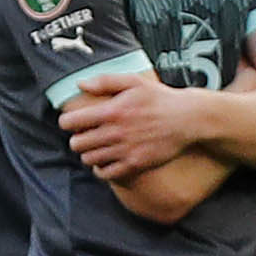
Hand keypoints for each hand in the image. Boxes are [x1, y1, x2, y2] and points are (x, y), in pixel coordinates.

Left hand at [57, 71, 212, 179]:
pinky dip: (101, 168)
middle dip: (77, 138)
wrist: (188, 118)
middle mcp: (116, 132)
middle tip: (85, 135)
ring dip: (88, 153)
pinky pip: (106, 173)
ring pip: (88, 159)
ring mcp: (126, 150)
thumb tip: (80, 84)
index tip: (74, 122)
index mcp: (112, 111)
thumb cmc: (159, 98)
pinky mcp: (136, 164)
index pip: (70, 122)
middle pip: (76, 143)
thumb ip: (104, 81)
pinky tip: (106, 159)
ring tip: (96, 147)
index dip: (67, 122)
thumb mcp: (133, 82)